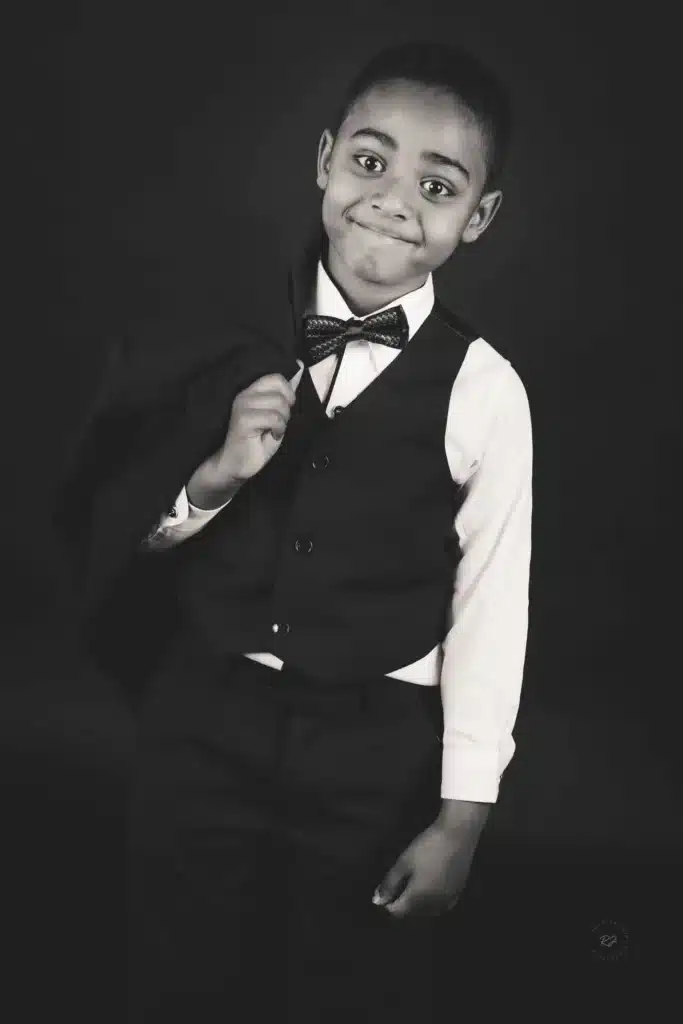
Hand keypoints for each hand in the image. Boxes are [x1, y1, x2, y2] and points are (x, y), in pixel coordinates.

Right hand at [188, 370, 299, 506]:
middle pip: (280, 390)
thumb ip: (284, 395)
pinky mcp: (243, 420)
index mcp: (251, 391)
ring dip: (282, 421)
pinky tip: (270, 436)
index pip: (276, 377)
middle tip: (278, 423)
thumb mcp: (276, 415)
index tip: (286, 407)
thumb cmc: (256, 442)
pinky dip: (278, 429)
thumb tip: (298, 372)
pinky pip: (273, 418)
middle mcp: (245, 394)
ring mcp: (242, 405)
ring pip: (278, 404)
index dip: (288, 391)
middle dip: (286, 409)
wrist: (238, 464)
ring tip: (273, 430)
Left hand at [372, 820, 478, 918]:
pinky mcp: (458, 894)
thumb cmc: (427, 847)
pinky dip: (432, 902)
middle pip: (412, 913)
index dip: (388, 904)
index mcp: (418, 898)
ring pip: (427, 911)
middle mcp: (434, 904)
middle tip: (397, 887)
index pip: (398, 912)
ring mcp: (448, 900)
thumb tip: (377, 901)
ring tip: (411, 888)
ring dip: (417, 905)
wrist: (458, 836)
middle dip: (403, 904)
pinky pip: (441, 906)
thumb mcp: (404, 862)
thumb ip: (389, 884)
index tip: (384, 892)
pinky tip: (429, 891)